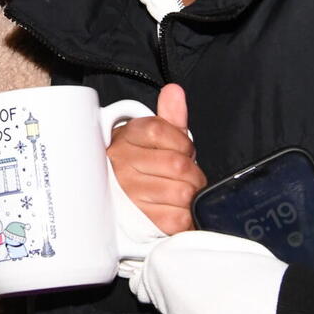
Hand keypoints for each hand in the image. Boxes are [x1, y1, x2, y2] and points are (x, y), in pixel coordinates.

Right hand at [108, 84, 205, 233]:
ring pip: (181, 191)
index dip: (182, 142)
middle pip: (177, 164)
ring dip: (192, 192)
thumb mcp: (157, 135)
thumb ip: (170, 115)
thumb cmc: (144, 161)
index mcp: (126, 138)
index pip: (160, 131)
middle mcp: (122, 165)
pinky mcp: (142, 221)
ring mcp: (130, 194)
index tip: (184, 149)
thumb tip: (174, 92)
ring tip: (183, 189)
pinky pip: (178, 217)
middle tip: (188, 174)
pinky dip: (187, 214)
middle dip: (193, 170)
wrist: (120, 195)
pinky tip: (179, 207)